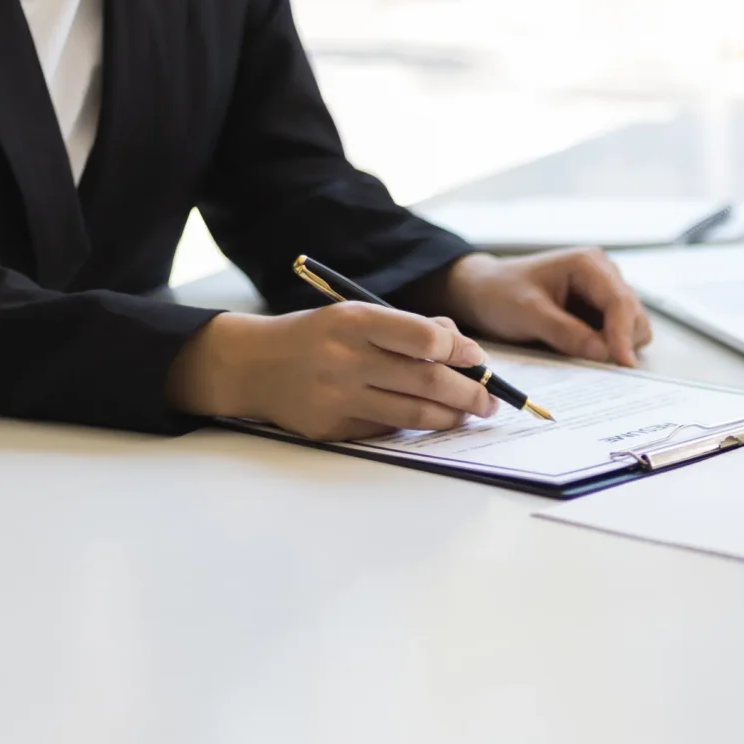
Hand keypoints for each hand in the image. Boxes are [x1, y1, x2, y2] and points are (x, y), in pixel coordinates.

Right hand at [167, 305, 500, 440]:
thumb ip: (408, 327)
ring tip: (470, 414)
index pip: (427, 339)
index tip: (479, 360)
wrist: (253, 365)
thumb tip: (461, 347)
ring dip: (452, 417)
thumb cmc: (317, 336)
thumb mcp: (356, 314)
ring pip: (414, 414)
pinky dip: (413, 425)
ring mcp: (338, 397)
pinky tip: (428, 419)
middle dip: (471, 393)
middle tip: (490, 400)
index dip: (462, 351)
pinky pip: (388, 429)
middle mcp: (346, 359)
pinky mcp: (332, 428)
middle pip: (428, 382)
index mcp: (356, 321)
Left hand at [433, 250, 653, 366]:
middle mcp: (604, 275)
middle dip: (622, 342)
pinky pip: (617, 335)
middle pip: (635, 316)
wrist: (482, 291)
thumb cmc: (500, 293)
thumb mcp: (528, 313)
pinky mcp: (598, 312)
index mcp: (589, 264)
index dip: (624, 335)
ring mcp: (603, 294)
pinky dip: (608, 348)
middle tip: (595, 365)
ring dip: (616, 346)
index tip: (624, 365)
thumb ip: (566, 332)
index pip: (620, 301)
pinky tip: (583, 352)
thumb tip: (604, 353)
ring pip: (632, 327)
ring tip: (580, 353)